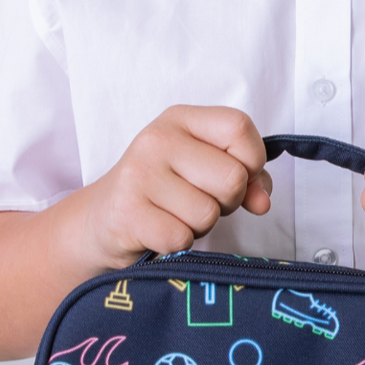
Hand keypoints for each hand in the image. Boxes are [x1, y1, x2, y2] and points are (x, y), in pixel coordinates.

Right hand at [78, 105, 271, 270]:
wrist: (102, 221)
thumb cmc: (164, 194)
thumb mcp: (203, 172)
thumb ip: (246, 178)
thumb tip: (262, 201)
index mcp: (181, 120)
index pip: (240, 128)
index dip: (252, 161)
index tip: (239, 176)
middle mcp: (158, 139)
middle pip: (231, 178)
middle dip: (227, 202)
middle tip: (200, 202)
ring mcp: (140, 174)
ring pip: (208, 213)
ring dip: (200, 226)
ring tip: (176, 216)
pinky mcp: (128, 212)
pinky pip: (182, 238)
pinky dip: (179, 244)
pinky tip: (161, 232)